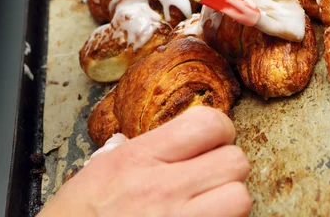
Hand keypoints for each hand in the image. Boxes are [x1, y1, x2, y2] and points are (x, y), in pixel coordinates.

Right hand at [39, 107, 251, 216]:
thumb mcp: (89, 178)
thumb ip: (116, 155)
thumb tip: (124, 142)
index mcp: (138, 160)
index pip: (208, 123)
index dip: (219, 130)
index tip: (211, 141)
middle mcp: (162, 189)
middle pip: (235, 160)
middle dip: (227, 167)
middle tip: (211, 176)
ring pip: (240, 198)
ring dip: (230, 202)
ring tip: (211, 206)